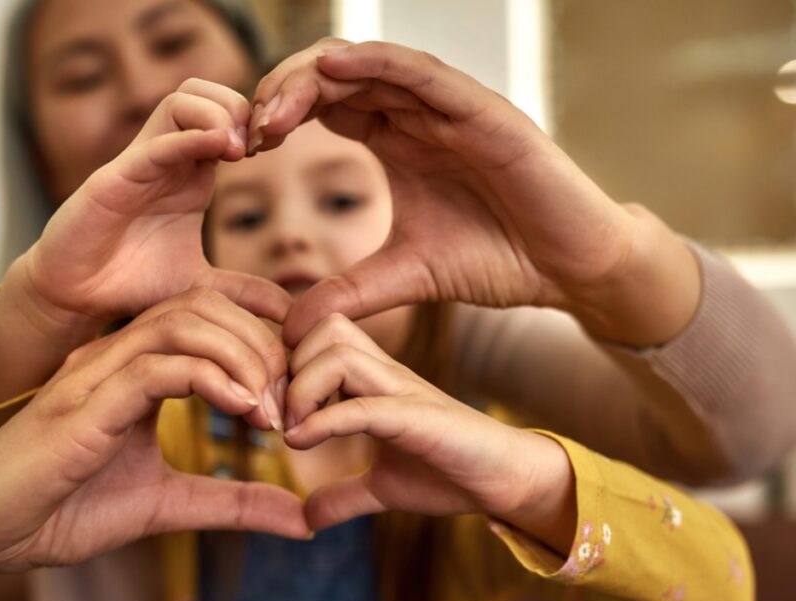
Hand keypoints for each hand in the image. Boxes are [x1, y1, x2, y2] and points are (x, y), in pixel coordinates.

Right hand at [0, 78, 292, 404]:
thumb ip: (243, 291)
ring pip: (181, 101)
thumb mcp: (200, 285)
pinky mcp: (115, 180)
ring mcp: (140, 164)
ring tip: (240, 149)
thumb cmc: (130, 283)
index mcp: (190, 174)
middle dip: (239, 106)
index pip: (226, 115)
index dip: (255, 123)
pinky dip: (189, 138)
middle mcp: (167, 159)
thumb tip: (289, 310)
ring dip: (218, 113)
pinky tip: (222, 149)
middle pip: (205, 91)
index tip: (277, 151)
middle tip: (258, 144)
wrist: (75, 298)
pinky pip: (155, 144)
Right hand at [0, 288, 303, 577]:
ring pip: (183, 323)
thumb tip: (300, 519)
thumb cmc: (59, 511)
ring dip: (242, 358)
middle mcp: (114, 358)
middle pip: (204, 307)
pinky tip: (243, 412)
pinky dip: (209, 379)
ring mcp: (95, 375)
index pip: (209, 321)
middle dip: (262, 346)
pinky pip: (156, 365)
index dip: (262, 348)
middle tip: (293, 402)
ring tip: (272, 410)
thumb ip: (230, 503)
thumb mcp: (166, 506)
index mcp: (133, 370)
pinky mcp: (81, 405)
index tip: (294, 399)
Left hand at [248, 40, 698, 348]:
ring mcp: (452, 109)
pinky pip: (424, 74)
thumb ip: (345, 294)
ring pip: (371, 68)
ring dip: (315, 78)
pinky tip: (332, 66)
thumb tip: (289, 327)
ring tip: (272, 102)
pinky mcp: (486, 113)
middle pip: (336, 79)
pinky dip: (378, 64)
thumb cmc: (497, 261)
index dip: (278, 118)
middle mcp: (418, 115)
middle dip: (283, 94)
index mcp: (396, 141)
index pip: (325, 107)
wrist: (569, 271)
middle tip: (245, 129)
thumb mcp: (402, 277)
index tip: (241, 150)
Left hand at [283, 314, 576, 553]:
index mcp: (373, 378)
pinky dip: (322, 423)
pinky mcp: (417, 417)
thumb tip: (306, 518)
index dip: (283, 364)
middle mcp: (385, 373)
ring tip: (292, 429)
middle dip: (286, 368)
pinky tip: (301, 443)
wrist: (504, 481)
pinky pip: (361, 406)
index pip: (316, 335)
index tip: (270, 410)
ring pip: (336, 353)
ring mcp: (402, 390)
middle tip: (276, 415)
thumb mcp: (381, 487)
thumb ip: (342, 495)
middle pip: (321, 329)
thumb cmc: (448, 473)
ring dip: (301, 390)